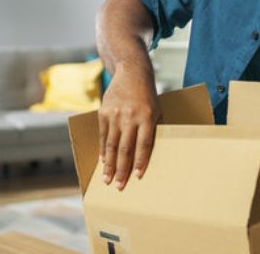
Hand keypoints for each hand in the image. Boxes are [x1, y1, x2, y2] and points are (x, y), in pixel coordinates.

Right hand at [97, 61, 159, 189]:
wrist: (131, 72)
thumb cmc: (148, 95)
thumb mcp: (156, 110)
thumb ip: (151, 129)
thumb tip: (146, 153)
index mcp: (146, 117)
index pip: (143, 145)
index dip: (140, 162)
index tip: (137, 177)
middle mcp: (130, 117)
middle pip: (125, 148)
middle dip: (122, 169)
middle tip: (119, 186)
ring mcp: (115, 115)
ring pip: (112, 145)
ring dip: (109, 164)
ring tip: (107, 179)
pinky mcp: (104, 112)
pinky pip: (103, 135)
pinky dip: (103, 150)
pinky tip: (103, 162)